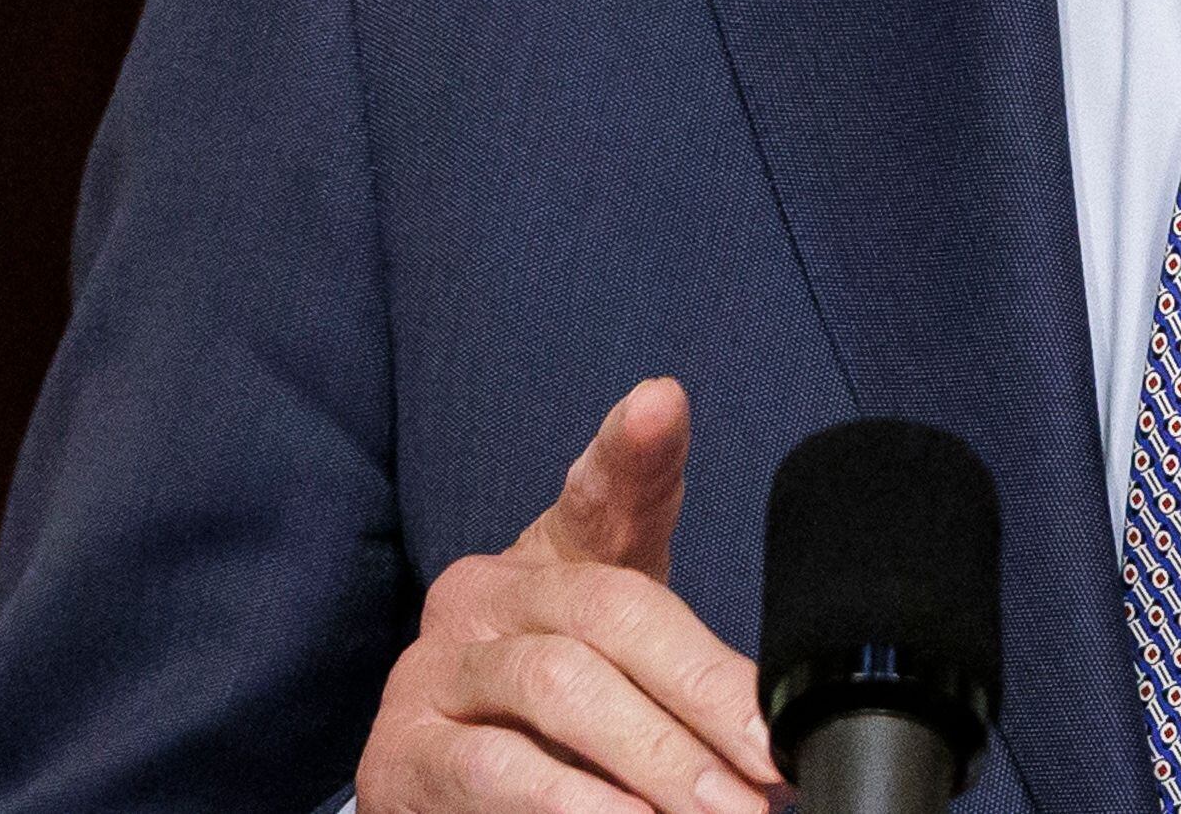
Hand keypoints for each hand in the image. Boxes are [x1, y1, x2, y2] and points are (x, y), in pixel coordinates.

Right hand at [356, 377, 782, 813]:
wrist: (444, 800)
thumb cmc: (556, 731)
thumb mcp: (627, 680)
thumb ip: (696, 672)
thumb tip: (779, 714)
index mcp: (548, 558)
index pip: (598, 495)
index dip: (632, 452)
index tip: (661, 407)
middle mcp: (482, 595)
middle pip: (606, 611)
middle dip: (702, 689)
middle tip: (768, 760)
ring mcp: (433, 669)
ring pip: (556, 685)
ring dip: (656, 757)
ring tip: (725, 809)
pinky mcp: (401, 753)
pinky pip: (494, 769)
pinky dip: (575, 804)